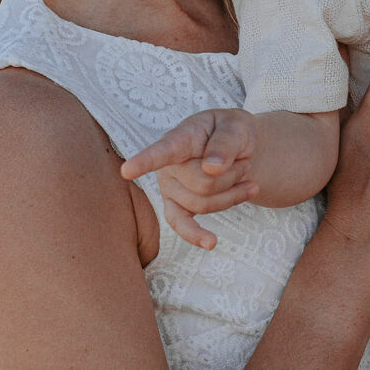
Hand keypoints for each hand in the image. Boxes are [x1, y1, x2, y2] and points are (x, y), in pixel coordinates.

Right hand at [121, 110, 261, 249]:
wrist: (238, 147)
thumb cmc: (232, 132)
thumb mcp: (236, 127)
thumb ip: (226, 143)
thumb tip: (211, 169)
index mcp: (180, 138)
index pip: (162, 151)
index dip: (144, 161)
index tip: (127, 171)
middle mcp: (168, 166)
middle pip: (202, 183)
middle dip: (231, 175)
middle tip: (242, 161)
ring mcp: (170, 189)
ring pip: (204, 204)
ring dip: (232, 193)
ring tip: (242, 173)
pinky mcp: (178, 207)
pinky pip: (183, 226)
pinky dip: (197, 236)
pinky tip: (211, 242)